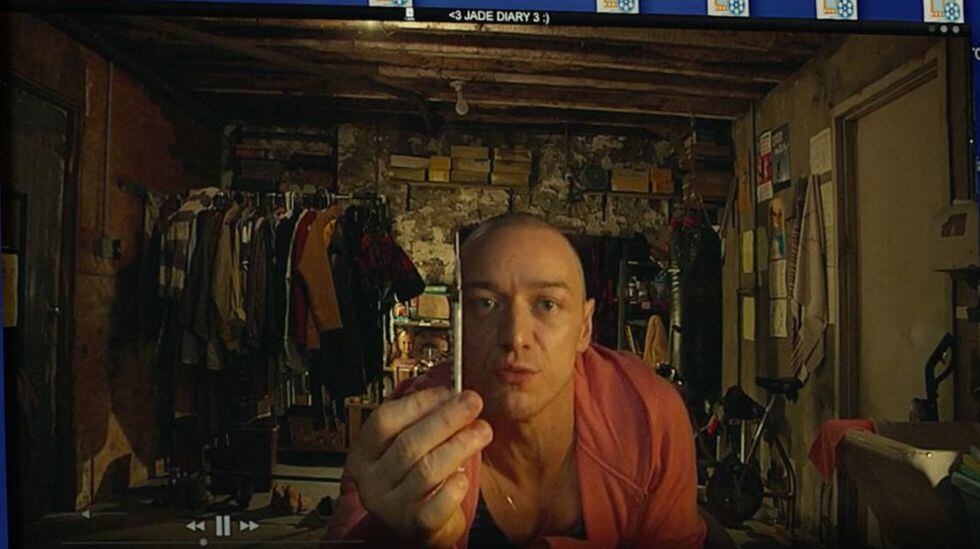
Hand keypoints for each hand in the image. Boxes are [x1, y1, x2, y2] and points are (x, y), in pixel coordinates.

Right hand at [347, 388, 492, 546]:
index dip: (418, 403)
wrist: (418, 526)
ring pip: (427, 470)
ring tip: (482, 431)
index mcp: (365, 454)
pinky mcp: (415, 526)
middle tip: (472, 403)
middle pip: (409, 443)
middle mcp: (372, 481)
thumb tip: (454, 395)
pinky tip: (465, 476)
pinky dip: (455, 487)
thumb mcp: (411, 448)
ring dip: (459, 445)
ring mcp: (392, 506)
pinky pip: (438, 503)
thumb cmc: (416, 480)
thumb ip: (423, 422)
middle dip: (446, 419)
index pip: (385, 420)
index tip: (448, 392)